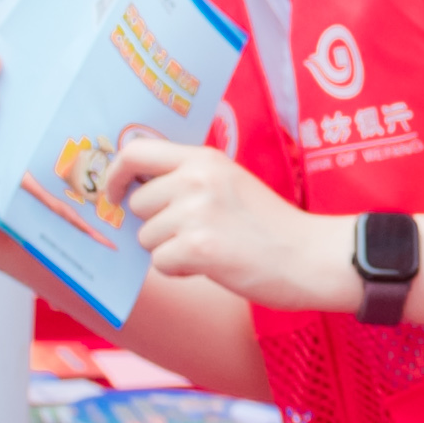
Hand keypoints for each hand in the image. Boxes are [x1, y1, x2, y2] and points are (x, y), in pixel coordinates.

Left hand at [108, 132, 336, 314]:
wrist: (310, 256)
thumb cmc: (269, 225)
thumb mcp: (230, 182)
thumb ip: (188, 179)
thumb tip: (134, 193)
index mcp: (204, 158)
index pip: (136, 151)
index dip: (115, 174)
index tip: (113, 194)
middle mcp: (196, 178)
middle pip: (138, 204)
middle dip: (156, 226)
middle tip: (196, 234)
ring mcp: (197, 212)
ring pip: (147, 238)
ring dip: (170, 251)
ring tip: (211, 249)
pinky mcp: (199, 248)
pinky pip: (160, 263)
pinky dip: (180, 271)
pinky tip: (213, 265)